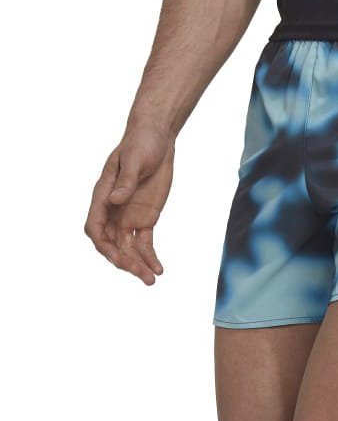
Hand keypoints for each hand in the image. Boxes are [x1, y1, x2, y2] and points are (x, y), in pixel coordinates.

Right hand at [85, 122, 174, 284]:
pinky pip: (145, 244)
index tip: (117, 258)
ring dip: (138, 265)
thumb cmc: (141, 144)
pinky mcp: (145, 220)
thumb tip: (116, 200)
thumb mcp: (134, 160)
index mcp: (103, 196)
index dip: (103, 245)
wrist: (157, 140)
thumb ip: (125, 182)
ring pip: (128, 248)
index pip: (95, 228)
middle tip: (141, 274)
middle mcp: (113, 211)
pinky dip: (150, 257)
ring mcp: (128, 217)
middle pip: (111, 244)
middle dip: (123, 261)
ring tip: (152, 280)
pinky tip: (159, 269)